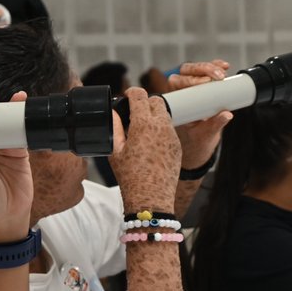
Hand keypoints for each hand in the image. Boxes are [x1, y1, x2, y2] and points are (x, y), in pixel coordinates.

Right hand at [109, 87, 181, 212]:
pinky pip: (170, 130)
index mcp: (143, 125)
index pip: (140, 95)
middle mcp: (161, 127)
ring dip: (154, 116)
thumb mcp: (115, 151)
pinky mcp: (177, 146)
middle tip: (135, 112)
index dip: (132, 92)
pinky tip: (151, 143)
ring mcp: (172, 136)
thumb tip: (114, 115)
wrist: (151, 198)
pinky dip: (161, 129)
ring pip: (165, 114)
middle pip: (156, 100)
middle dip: (145, 102)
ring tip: (142, 129)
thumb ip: (115, 128)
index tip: (128, 96)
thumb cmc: (130, 177)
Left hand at [166, 59, 232, 168]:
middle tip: (220, 76)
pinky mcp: (203, 86)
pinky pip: (208, 72)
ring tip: (224, 73)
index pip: (176, 82)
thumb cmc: (196, 141)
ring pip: (197, 69)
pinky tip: (225, 66)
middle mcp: (180, 92)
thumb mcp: (206, 135)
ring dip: (210, 67)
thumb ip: (215, 125)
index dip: (190, 79)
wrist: (198, 146)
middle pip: (186, 71)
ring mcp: (192, 88)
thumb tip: (227, 114)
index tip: (206, 82)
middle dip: (203, 69)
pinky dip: (217, 67)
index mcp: (175, 103)